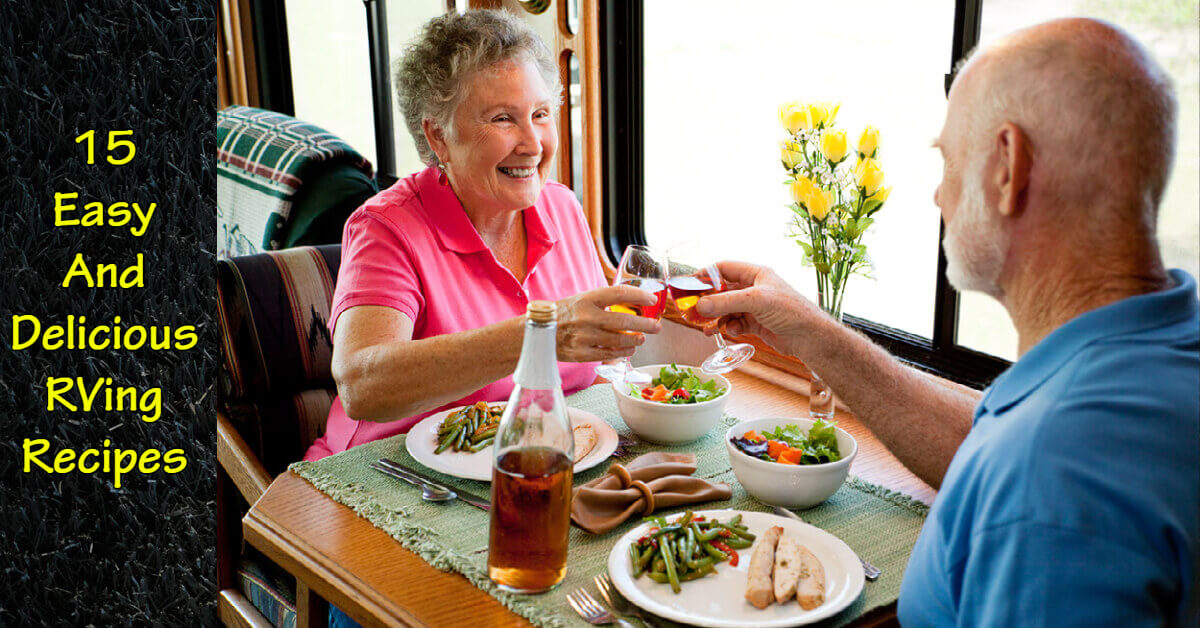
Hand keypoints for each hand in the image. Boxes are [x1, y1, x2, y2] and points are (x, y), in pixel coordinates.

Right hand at [555, 285, 661, 361]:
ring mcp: (584, 337)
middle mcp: (587, 317)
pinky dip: (622, 353)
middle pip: (624, 320)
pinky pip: (608, 355)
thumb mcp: (582, 299)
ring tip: (642, 339)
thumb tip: (633, 300)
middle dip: (645, 325)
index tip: (652, 299)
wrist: (538, 331)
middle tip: (656, 327)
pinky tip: (629, 350)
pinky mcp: (581, 354)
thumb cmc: (564, 314)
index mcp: (587, 299)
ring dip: (635, 340)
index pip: (619, 294)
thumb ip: (604, 300)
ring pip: (618, 340)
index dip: (639, 296)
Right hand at [694, 261, 825, 356]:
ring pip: (726, 309)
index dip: (706, 275)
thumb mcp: (756, 301)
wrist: (810, 337)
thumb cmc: (791, 311)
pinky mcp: (756, 323)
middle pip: (722, 291)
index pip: (724, 268)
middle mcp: (754, 288)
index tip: (689, 285)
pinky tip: (730, 331)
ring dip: (716, 317)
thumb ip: (726, 302)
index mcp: (756, 274)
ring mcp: (755, 306)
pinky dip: (729, 327)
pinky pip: (734, 323)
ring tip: (707, 327)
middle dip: (708, 301)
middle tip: (693, 309)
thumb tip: (701, 305)